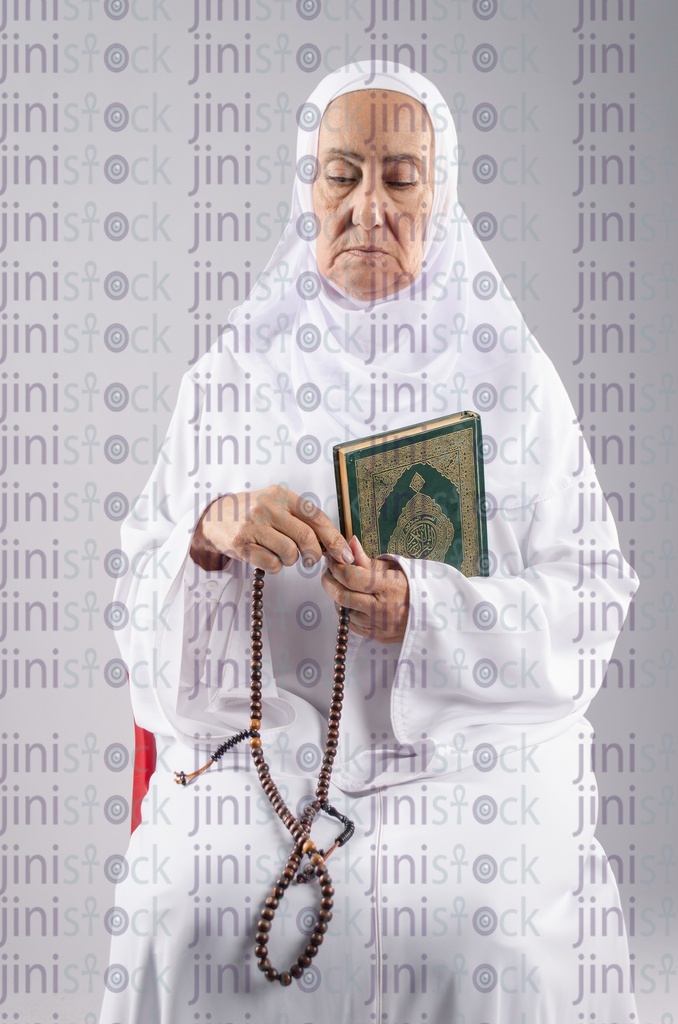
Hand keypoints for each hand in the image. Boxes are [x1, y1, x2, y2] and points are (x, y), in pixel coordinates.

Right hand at [190, 484, 354, 572]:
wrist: (215, 518)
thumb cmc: (255, 514)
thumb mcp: (278, 506)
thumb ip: (303, 520)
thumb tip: (335, 545)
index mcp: (282, 495)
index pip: (316, 517)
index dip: (334, 538)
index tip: (344, 554)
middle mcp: (267, 507)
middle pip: (306, 537)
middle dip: (314, 554)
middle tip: (311, 559)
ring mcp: (253, 525)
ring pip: (290, 553)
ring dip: (291, 560)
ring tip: (282, 554)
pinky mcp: (241, 544)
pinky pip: (272, 564)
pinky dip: (275, 566)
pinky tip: (268, 558)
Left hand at [321, 536, 409, 643]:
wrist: (433, 617)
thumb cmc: (415, 588)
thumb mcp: (396, 569)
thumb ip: (368, 560)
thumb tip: (351, 543)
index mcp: (389, 587)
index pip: (352, 577)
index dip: (337, 567)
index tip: (333, 559)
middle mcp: (380, 609)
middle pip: (341, 595)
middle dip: (329, 581)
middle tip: (329, 571)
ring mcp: (376, 626)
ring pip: (343, 610)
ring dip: (337, 596)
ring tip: (343, 585)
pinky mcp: (374, 636)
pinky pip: (350, 624)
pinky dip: (346, 610)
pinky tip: (352, 601)